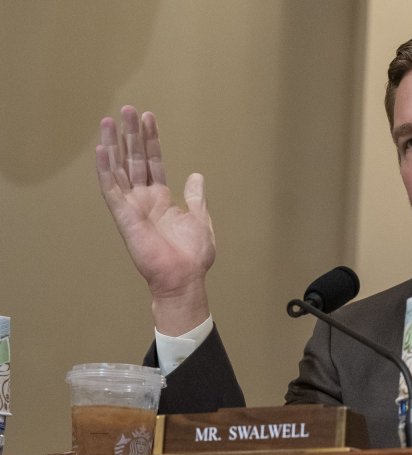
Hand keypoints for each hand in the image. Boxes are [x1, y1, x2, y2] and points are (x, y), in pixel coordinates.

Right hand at [95, 105, 213, 334]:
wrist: (184, 278)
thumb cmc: (192, 256)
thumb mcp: (200, 219)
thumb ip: (196, 197)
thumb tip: (197, 176)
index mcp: (161, 199)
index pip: (153, 163)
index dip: (151, 141)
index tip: (149, 118)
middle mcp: (143, 199)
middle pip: (134, 160)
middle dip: (131, 135)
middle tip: (128, 109)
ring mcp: (132, 206)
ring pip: (118, 169)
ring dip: (113, 145)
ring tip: (110, 120)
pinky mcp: (124, 216)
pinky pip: (111, 189)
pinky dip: (105, 170)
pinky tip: (101, 149)